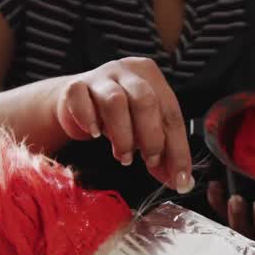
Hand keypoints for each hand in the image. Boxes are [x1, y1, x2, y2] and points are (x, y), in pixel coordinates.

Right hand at [53, 57, 193, 192]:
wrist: (75, 103)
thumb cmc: (117, 115)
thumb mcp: (144, 132)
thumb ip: (163, 153)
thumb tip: (180, 181)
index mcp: (152, 78)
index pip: (171, 114)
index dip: (178, 149)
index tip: (180, 178)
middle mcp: (128, 73)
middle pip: (146, 102)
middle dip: (151, 138)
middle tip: (149, 160)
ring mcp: (100, 77)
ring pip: (116, 101)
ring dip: (123, 135)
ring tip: (123, 155)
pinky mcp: (74, 86)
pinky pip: (81, 99)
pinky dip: (89, 120)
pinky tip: (95, 133)